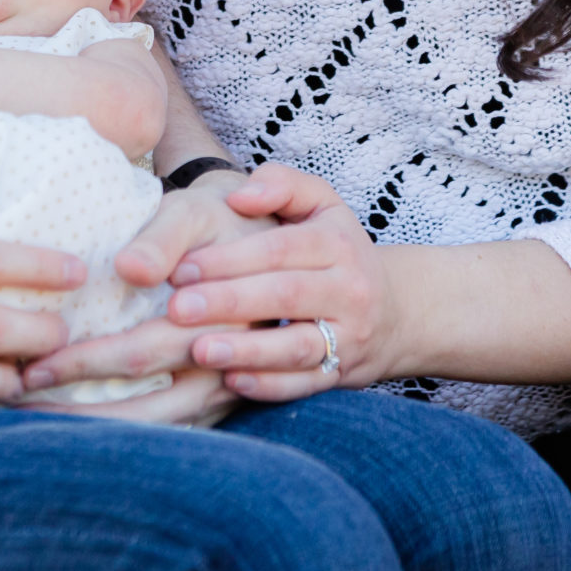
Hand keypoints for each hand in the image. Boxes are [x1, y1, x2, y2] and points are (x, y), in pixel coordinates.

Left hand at [14, 170, 271, 422]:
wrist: (265, 241)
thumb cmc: (214, 223)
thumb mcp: (192, 216)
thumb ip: (163, 241)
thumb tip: (129, 269)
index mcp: (216, 321)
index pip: (138, 354)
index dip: (81, 364)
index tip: (30, 368)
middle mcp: (224, 366)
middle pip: (147, 409)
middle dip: (80, 415)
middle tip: (21, 411)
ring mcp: (225, 391)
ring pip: (159, 429)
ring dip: (102, 435)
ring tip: (42, 431)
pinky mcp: (222, 402)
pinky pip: (175, 430)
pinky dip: (132, 438)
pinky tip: (87, 433)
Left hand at [165, 164, 402, 402]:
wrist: (394, 311)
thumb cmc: (337, 249)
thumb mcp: (321, 204)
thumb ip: (281, 184)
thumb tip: (239, 196)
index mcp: (337, 243)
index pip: (280, 249)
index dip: (230, 258)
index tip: (181, 267)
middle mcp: (349, 289)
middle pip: (286, 295)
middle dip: (229, 302)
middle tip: (177, 309)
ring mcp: (348, 335)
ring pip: (298, 345)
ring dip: (247, 351)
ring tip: (199, 351)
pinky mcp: (342, 373)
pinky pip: (306, 384)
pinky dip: (270, 386)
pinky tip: (231, 382)